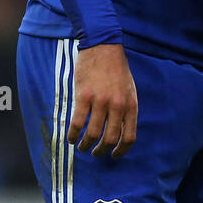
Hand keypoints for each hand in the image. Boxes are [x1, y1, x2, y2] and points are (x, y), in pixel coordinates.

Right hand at [67, 43, 137, 157]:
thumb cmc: (116, 69)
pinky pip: (77, 122)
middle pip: (109, 139)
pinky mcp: (84, 96)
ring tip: (81, 147)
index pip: (129, 137)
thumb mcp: (130, 90)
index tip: (113, 155)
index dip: (121, 151)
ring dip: (85, 145)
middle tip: (95, 153)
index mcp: (131, 106)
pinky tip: (71, 137)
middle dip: (101, 151)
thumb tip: (121, 130)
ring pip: (92, 134)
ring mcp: (100, 102)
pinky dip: (73, 134)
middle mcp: (117, 106)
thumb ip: (127, 109)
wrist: (103, 46)